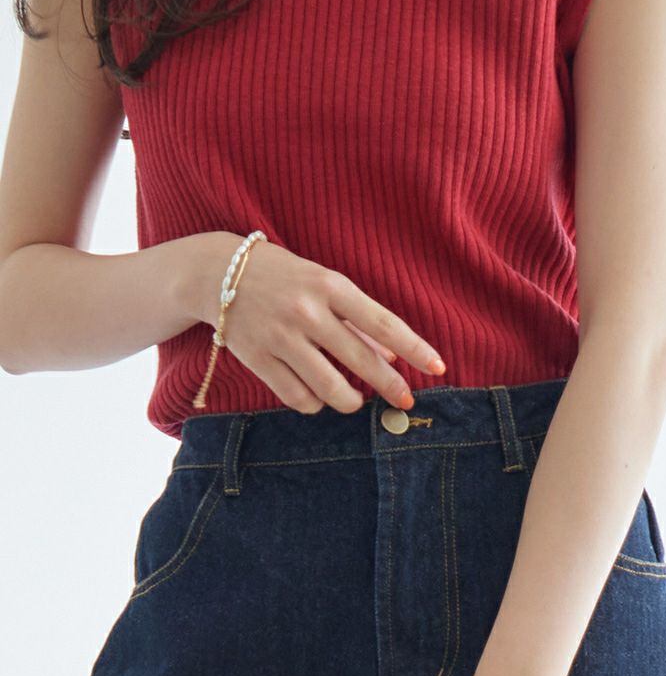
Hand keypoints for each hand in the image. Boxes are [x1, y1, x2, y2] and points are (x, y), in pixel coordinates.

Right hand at [183, 231, 445, 412]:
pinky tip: (318, 397)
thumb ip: (357, 318)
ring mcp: (280, 337)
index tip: (438, 367)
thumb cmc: (283, 276)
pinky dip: (314, 403)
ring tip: (354, 400)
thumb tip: (392, 355)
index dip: (415, 348)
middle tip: (404, 400)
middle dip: (390, 386)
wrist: (217, 272)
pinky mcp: (257, 358)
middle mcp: (307, 311)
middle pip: (361, 360)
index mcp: (330, 286)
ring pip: (329, 388)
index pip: (383, 322)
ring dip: (350, 401)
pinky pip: (297, 397)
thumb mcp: (323, 284)